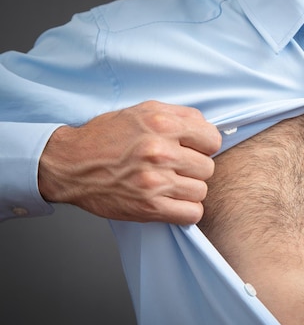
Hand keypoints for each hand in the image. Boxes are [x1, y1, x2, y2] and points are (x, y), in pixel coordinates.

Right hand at [38, 100, 221, 224]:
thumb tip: (207, 128)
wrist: (70, 164)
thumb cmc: (106, 136)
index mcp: (162, 124)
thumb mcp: (142, 111)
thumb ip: (179, 115)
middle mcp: (160, 151)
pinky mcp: (149, 207)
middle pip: (207, 167)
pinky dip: (185, 210)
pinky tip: (172, 202)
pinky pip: (191, 213)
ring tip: (170, 184)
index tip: (192, 150)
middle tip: (175, 168)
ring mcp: (155, 181)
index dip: (204, 146)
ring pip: (201, 191)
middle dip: (194, 168)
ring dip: (188, 190)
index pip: (212, 140)